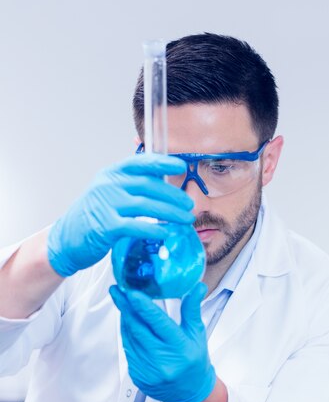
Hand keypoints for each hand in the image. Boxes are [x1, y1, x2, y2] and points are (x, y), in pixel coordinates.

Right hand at [47, 154, 193, 276]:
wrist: (66, 239)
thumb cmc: (94, 216)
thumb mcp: (110, 193)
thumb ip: (132, 186)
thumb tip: (163, 183)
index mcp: (112, 174)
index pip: (141, 163)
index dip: (163, 162)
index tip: (181, 165)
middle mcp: (109, 185)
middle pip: (149, 186)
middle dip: (173, 196)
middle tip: (189, 205)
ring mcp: (106, 205)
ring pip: (146, 205)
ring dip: (170, 213)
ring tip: (186, 220)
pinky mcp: (106, 226)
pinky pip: (136, 226)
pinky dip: (154, 229)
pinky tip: (166, 233)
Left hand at [109, 282, 216, 401]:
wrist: (190, 391)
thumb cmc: (194, 361)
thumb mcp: (197, 333)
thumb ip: (192, 309)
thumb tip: (198, 287)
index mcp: (179, 348)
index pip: (158, 323)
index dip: (143, 306)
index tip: (131, 292)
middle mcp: (162, 360)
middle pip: (138, 328)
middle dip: (126, 306)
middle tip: (119, 289)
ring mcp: (148, 369)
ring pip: (130, 337)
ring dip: (124, 318)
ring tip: (121, 301)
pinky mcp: (137, 374)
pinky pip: (127, 349)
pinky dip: (126, 333)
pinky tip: (127, 322)